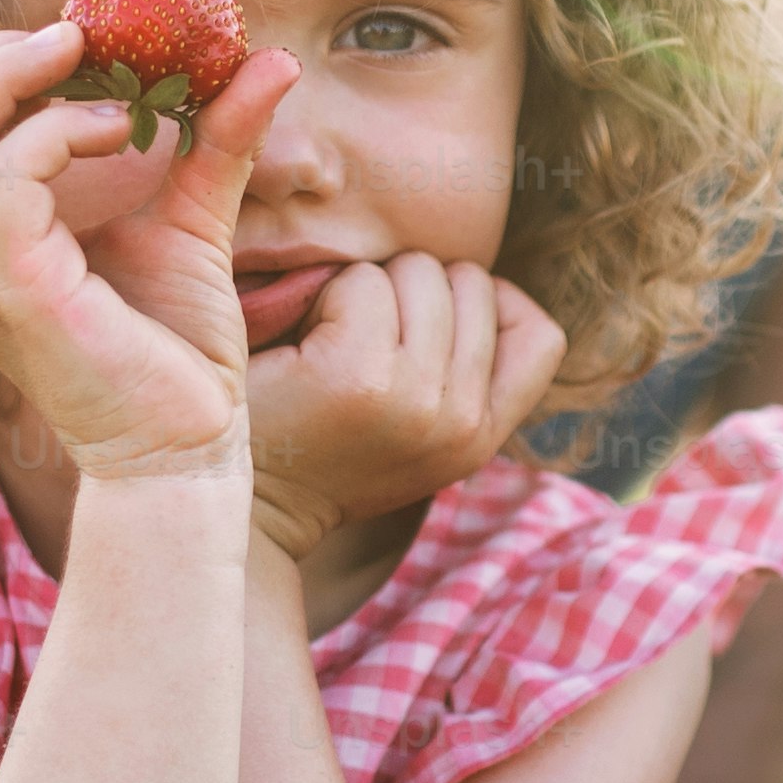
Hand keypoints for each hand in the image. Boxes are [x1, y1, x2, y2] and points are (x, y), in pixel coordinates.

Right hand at [0, 26, 300, 478]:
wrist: (190, 450)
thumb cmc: (181, 351)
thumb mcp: (194, 221)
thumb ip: (215, 141)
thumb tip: (273, 58)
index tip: (81, 39)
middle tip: (75, 34)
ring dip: (16, 83)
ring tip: (92, 66)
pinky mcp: (15, 294)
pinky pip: (7, 181)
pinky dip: (57, 132)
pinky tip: (119, 129)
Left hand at [243, 256, 565, 558]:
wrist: (240, 509)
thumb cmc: (316, 446)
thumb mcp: (415, 429)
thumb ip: (460, 373)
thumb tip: (478, 283)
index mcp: (481, 439)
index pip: (542, 337)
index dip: (494, 304)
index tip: (434, 319)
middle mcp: (460, 424)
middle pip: (474, 285)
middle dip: (416, 288)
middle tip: (361, 337)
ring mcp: (414, 400)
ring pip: (421, 272)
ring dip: (370, 286)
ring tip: (331, 340)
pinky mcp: (357, 375)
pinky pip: (363, 281)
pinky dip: (327, 294)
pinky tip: (302, 343)